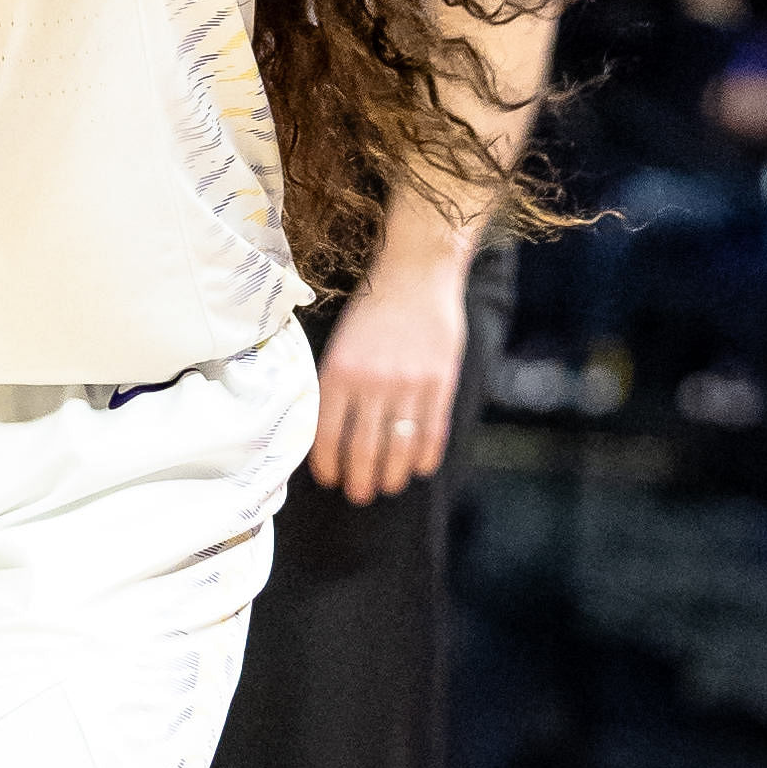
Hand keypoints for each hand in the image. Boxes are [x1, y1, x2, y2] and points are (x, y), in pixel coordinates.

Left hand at [312, 258, 469, 503]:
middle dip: (359, 481)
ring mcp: (408, 385)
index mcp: (338, 373)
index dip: (328, 466)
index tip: (330, 479)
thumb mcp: (340, 343)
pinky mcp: (440, 382)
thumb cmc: (372, 308)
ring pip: (398, 448)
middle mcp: (371, 383)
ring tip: (387, 486)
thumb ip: (336, 386)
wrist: (416, 272)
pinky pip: (432, 432)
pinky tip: (418, 468)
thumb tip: (329, 432)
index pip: (326, 435)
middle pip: (363, 450)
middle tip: (359, 494)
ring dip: (391, 476)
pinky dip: (424, 457)